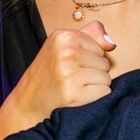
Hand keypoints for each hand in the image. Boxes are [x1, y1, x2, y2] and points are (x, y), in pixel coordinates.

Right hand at [0, 22, 115, 139]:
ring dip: (94, 87)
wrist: (27, 104)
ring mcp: (68, 74)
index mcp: (63, 36)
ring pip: (106, 79)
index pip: (101, 47)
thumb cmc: (49, 74)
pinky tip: (78, 99)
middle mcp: (65, 52)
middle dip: (93, 73)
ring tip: (74, 89)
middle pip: (105, 63)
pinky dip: (95, 99)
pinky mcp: (73, 94)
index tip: (70, 66)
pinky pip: (104, 93)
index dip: (89, 59)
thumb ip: (91, 34)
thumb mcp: (63, 45)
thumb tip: (111, 43)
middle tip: (71, 80)